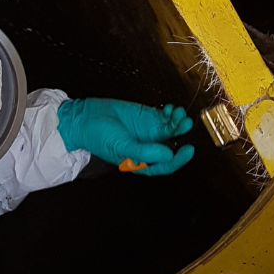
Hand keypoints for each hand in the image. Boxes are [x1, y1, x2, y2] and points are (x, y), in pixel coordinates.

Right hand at [57, 98, 194, 175]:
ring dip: (177, 122)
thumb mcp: (121, 147)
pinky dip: (170, 113)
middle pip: (171, 145)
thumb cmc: (98, 137)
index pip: (165, 164)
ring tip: (177, 112)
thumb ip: (144, 152)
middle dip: (180, 135)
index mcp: (141, 161)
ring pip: (170, 129)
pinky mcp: (146, 117)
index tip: (187, 149)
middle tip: (184, 123)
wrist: (85, 117)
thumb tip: (168, 154)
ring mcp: (148, 131)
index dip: (179, 159)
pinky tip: (170, 109)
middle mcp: (148, 147)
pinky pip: (164, 117)